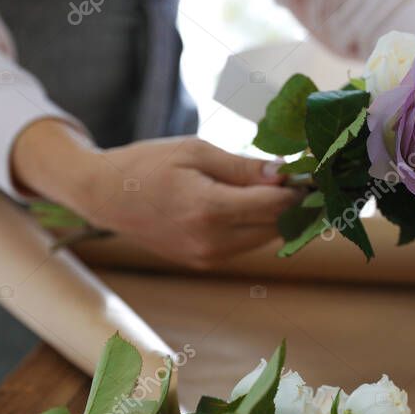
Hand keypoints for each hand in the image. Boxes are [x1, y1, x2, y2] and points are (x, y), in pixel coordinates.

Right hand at [11, 119, 302, 267]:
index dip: (299, 189)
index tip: (310, 171)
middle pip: (276, 227)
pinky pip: (245, 245)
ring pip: (264, 239)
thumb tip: (285, 174)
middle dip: (293, 204)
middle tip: (301, 178)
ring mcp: (207, 257)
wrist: (104, 196)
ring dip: (276, 217)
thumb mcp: (197, 151)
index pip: (276, 206)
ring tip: (276, 187)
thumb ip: (244, 167)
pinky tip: (252, 203)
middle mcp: (211, 241)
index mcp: (210, 209)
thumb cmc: (148, 164)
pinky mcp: (203, 262)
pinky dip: (256, 226)